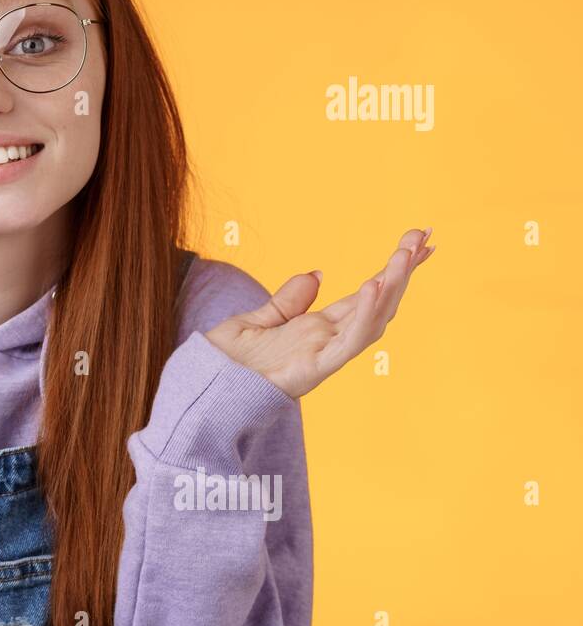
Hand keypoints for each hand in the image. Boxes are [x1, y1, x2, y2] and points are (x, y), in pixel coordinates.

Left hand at [203, 227, 435, 399]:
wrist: (203, 388)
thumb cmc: (225, 361)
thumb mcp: (258, 319)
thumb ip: (289, 300)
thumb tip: (318, 274)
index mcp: (316, 329)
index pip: (364, 296)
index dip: (390, 272)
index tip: (416, 244)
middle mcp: (326, 341)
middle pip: (376, 304)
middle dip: (401, 272)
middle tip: (423, 236)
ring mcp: (323, 355)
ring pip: (371, 321)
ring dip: (392, 288)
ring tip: (406, 254)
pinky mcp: (314, 368)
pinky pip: (348, 342)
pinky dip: (365, 315)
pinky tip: (374, 286)